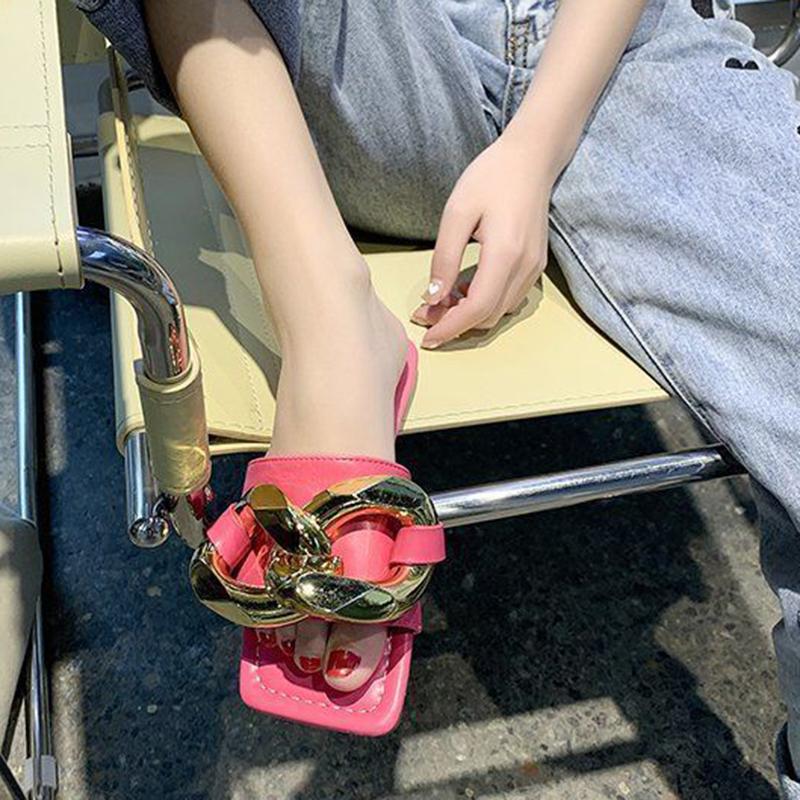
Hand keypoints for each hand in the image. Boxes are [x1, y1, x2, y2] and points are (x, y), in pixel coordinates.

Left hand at [411, 133, 554, 347]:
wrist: (531, 159)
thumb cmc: (491, 177)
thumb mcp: (457, 212)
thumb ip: (445, 257)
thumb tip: (433, 297)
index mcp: (505, 253)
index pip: (477, 308)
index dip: (450, 327)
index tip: (427, 337)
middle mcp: (525, 267)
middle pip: (488, 316)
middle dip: (455, 323)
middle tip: (425, 313)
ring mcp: (534, 268)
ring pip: (499, 311)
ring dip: (470, 315)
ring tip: (441, 301)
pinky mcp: (536, 265)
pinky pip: (509, 298)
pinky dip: (485, 303)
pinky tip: (464, 289)